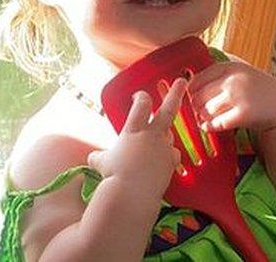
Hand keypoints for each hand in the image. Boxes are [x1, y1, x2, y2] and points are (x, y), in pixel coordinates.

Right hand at [87, 77, 186, 199]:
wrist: (132, 193)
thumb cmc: (114, 175)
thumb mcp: (102, 163)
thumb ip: (100, 156)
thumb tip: (94, 157)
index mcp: (134, 130)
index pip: (141, 104)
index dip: (141, 97)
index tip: (140, 96)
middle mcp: (152, 135)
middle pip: (168, 109)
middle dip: (176, 93)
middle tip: (182, 81)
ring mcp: (164, 147)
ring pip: (167, 135)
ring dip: (161, 138)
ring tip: (150, 150)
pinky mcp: (171, 161)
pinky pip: (171, 155)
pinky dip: (166, 156)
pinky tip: (159, 163)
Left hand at [187, 62, 275, 133]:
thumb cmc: (257, 91)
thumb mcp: (240, 74)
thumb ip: (218, 76)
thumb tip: (185, 82)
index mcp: (230, 67)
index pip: (197, 79)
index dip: (191, 92)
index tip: (193, 99)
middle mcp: (233, 79)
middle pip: (199, 96)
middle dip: (197, 107)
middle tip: (200, 112)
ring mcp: (239, 96)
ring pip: (206, 110)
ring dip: (205, 117)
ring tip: (209, 118)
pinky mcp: (244, 113)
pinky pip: (217, 123)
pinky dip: (212, 127)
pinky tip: (214, 126)